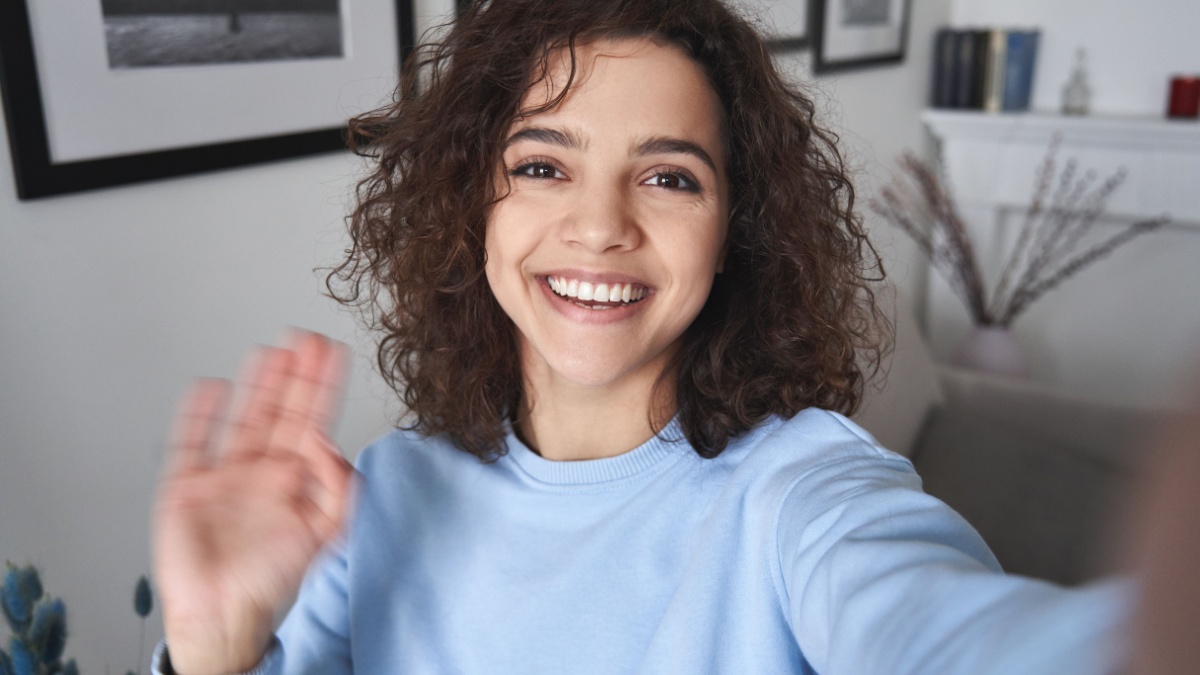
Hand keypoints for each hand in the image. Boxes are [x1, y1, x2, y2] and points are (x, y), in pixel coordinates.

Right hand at [153, 332, 353, 674]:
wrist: (224, 616)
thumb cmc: (272, 580)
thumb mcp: (324, 534)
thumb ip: (338, 489)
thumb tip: (330, 445)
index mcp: (295, 480)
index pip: (313, 420)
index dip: (322, 386)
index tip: (332, 352)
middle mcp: (261, 471)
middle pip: (279, 410)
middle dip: (294, 375)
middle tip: (304, 337)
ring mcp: (223, 475)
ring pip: (242, 417)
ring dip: (256, 385)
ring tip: (270, 351)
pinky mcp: (186, 487)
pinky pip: (191, 442)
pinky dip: (198, 414)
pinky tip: (210, 387)